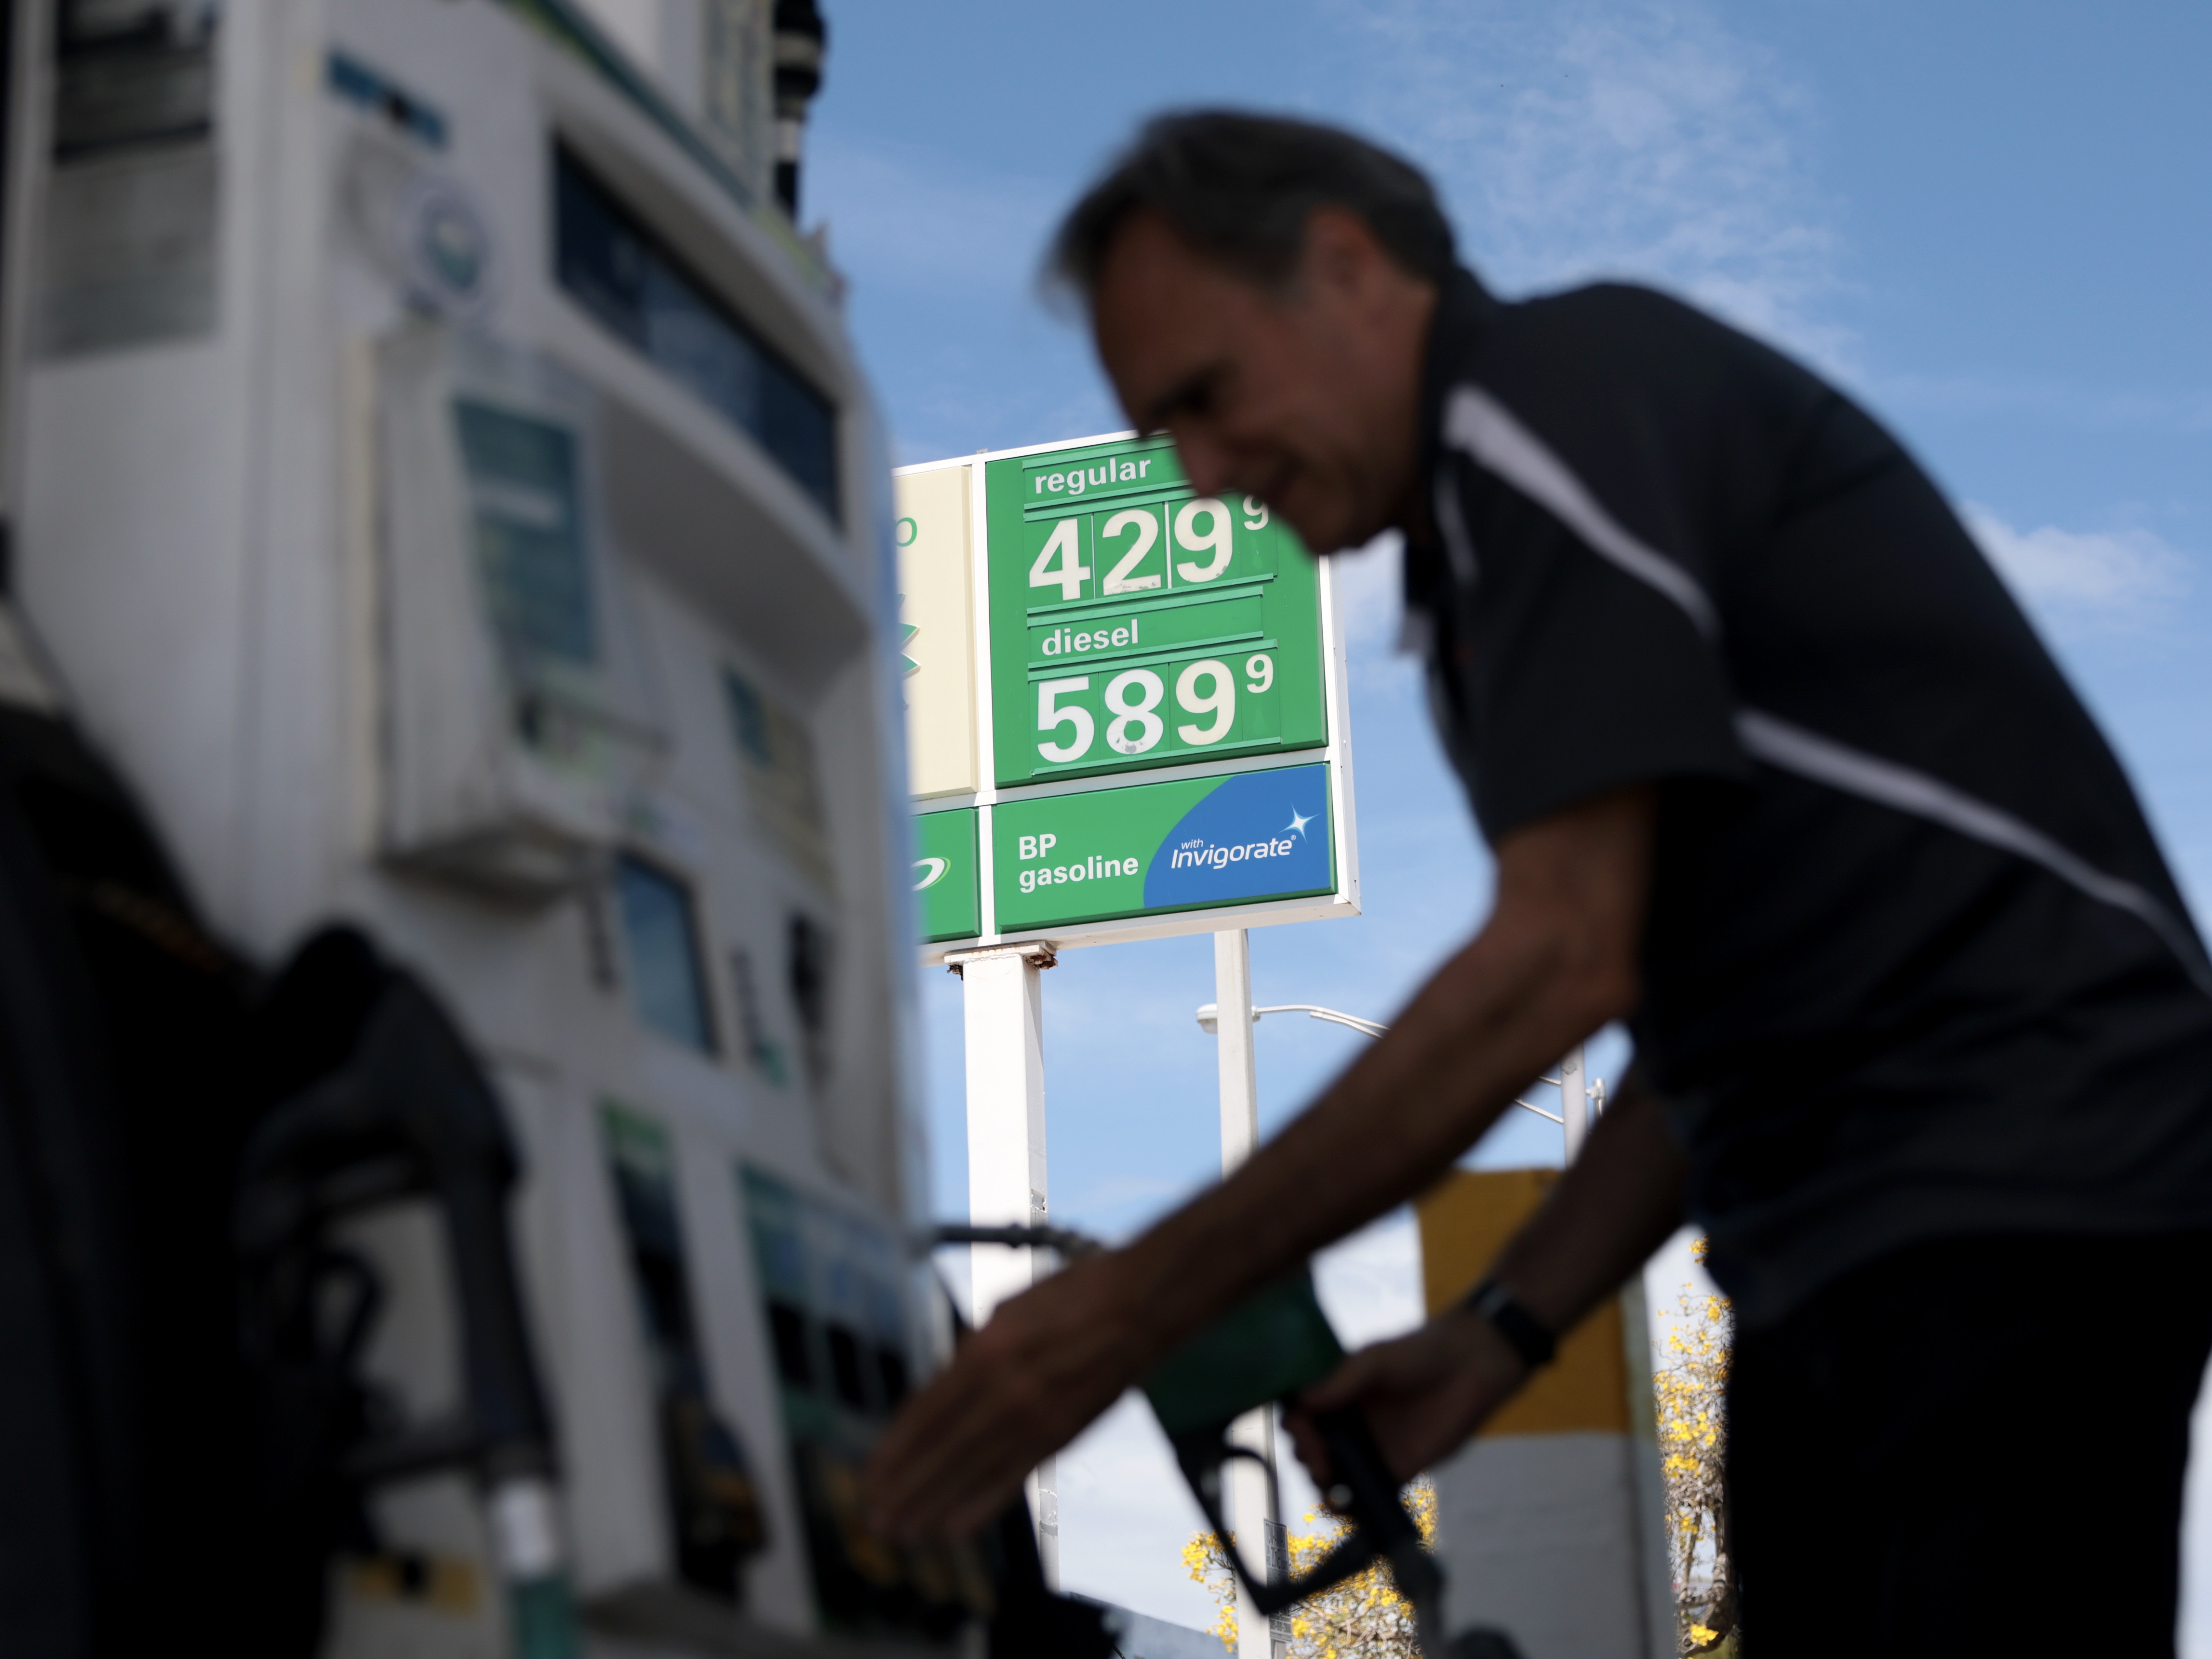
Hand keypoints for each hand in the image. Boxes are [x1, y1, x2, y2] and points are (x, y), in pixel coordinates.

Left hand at [863, 1249, 1150, 1541]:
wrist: (1137, 1307)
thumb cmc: (1072, 1296)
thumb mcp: (1005, 1312)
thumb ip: (970, 1354)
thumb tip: (941, 1390)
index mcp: (985, 1351)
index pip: (925, 1414)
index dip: (894, 1450)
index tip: (869, 1474)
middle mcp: (1004, 1391)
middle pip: (941, 1451)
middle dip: (903, 1488)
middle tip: (874, 1518)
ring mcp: (1034, 1419)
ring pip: (971, 1473)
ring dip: (931, 1506)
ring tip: (900, 1531)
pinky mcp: (1060, 1437)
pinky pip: (1012, 1478)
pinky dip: (980, 1506)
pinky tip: (953, 1527)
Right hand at [1283, 1307, 1529, 1492]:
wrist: (1468, 1369)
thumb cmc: (1419, 1354)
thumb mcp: (1375, 1360)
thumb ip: (1342, 1380)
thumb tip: (1303, 1401)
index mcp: (1337, 1394)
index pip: (1301, 1417)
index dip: (1296, 1429)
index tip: (1305, 1436)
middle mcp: (1349, 1424)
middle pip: (1311, 1448)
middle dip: (1308, 1457)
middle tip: (1320, 1462)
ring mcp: (1370, 1450)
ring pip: (1333, 1475)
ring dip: (1323, 1484)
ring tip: (1329, 1482)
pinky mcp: (1396, 1472)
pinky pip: (1366, 1495)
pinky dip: (1351, 1506)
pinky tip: (1346, 1506)